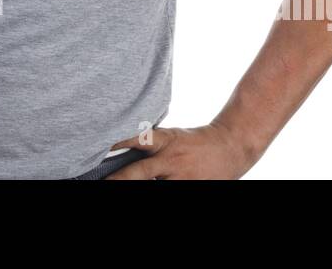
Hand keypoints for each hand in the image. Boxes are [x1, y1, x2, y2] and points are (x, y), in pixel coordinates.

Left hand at [103, 122, 258, 179]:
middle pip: (140, 173)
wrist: (231, 146)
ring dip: (138, 187)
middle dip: (119, 180)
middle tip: (103, 183)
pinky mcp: (192, 189)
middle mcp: (170, 160)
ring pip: (154, 189)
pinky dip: (158, 191)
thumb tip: (117, 151)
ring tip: (116, 185)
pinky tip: (154, 187)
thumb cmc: (193, 142)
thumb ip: (149, 145)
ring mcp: (181, 178)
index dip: (118, 142)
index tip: (100, 146)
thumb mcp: (171, 137)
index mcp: (165, 141)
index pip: (137, 139)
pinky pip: (171, 194)